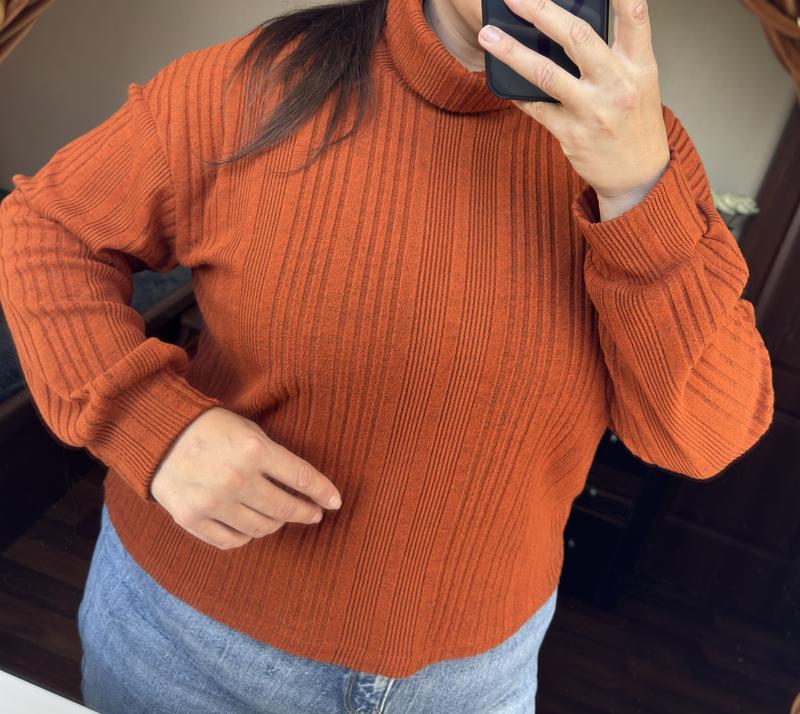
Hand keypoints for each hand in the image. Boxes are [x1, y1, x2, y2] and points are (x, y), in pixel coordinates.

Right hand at [150, 407, 342, 549]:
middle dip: (306, 512)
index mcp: (254, 450)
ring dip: (277, 524)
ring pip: (262, 528)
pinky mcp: (192, 520)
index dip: (323, 492)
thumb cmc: (211, 429)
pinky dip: (248, 536)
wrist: (158, 435)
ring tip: (281, 516)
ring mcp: (213, 502)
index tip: (335, 502)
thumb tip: (304, 486)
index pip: (301, 477)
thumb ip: (274, 457)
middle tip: (314, 513)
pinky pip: (233, 541)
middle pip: (285, 508)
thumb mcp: (248, 430)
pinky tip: (252, 526)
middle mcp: (236, 478)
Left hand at [477, 0, 670, 207]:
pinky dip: (516, 94)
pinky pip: (536, 108)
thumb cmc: (635, 122)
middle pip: (577, 37)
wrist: (638, 176)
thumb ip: (614, 53)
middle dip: (542, 11)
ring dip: (512, 52)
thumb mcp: (639, 82)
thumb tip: (567, 26)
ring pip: (546, 74)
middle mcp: (617, 84)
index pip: (635, 16)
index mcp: (639, 65)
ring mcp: (593, 110)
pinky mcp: (572, 134)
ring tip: (487, 35)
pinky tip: (499, 80)